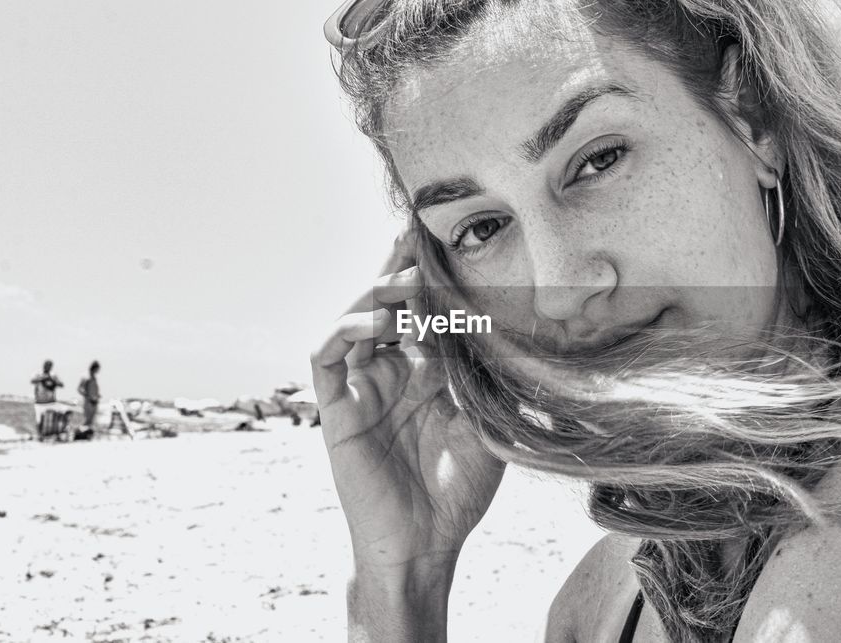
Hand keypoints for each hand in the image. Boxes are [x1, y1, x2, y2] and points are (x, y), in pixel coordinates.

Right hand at [311, 233, 504, 574]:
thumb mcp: (487, 423)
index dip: (435, 280)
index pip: (426, 313)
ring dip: (375, 293)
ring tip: (404, 277)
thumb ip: (489, 377)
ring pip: (355, 321)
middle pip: (389, 306)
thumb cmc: (459, 492)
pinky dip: (346, 331)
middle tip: (419, 239)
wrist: (425, 545)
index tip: (452, 244)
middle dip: (401, 271)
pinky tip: (377, 324)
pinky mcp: (336, 409)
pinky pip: (326, 358)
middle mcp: (393, 374)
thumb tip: (514, 324)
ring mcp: (362, 389)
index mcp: (428, 375)